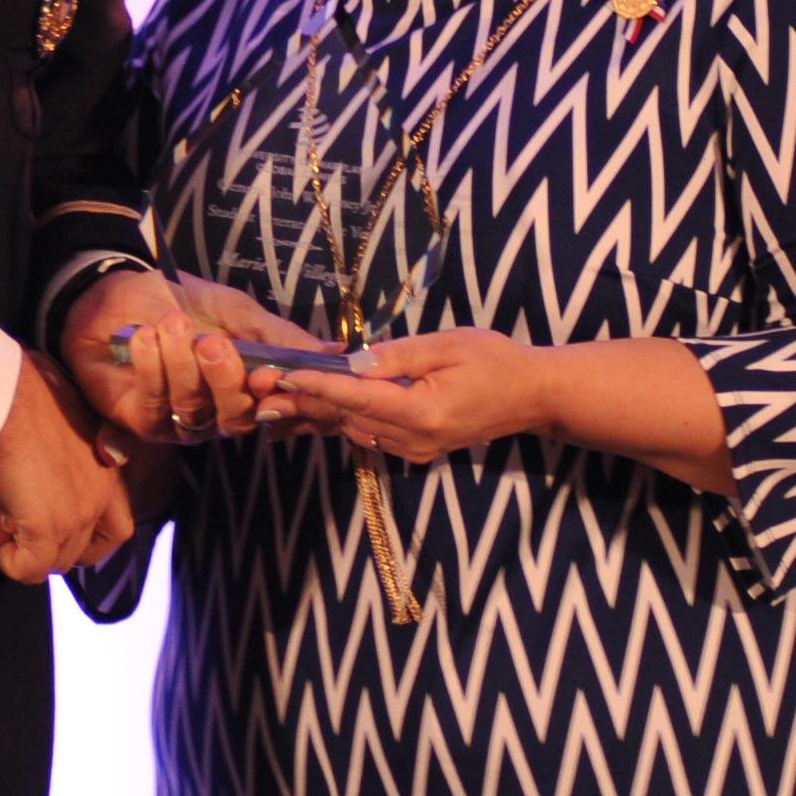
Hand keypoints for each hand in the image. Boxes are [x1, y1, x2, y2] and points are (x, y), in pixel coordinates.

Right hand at [0, 357, 136, 580]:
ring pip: (55, 563)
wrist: (1, 392)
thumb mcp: (60, 409)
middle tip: (18, 518)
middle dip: (52, 545)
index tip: (46, 513)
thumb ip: (66, 440)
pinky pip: (29, 570)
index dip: (82, 531)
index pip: (116, 523)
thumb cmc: (20, 386)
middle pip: (87, 551)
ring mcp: (79, 513)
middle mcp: (103, 493)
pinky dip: (4, 556)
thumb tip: (40, 445)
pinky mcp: (48, 529)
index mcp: (110, 463)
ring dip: (21, 545)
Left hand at [56, 269, 321, 454]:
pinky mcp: (141, 422)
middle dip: (226, 380)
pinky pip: (156, 407)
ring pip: (196, 411)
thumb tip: (337, 351)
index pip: (277, 405)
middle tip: (211, 342)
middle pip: (238, 418)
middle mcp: (218, 412)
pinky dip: (153, 369)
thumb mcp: (235, 310)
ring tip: (172, 325)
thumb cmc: (179, 302)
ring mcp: (180, 421)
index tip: (270, 369)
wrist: (117, 292)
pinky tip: (145, 338)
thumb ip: (279, 336)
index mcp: (247, 388)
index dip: (278, 392)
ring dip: (183, 366)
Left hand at [248, 326, 547, 464]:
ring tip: (276, 400)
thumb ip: (400, 354)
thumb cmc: (496, 360)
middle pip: (349, 419)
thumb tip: (355, 361)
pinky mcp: (416, 452)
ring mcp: (415, 451)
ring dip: (319, 415)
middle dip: (305, 403)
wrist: (532, 397)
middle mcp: (414, 439)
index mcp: (423, 411)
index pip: (359, 397)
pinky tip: (317, 409)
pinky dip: (344, 421)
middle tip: (263, 390)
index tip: (285, 372)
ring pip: (355, 431)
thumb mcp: (450, 344)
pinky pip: (371, 436)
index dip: (319, 384)